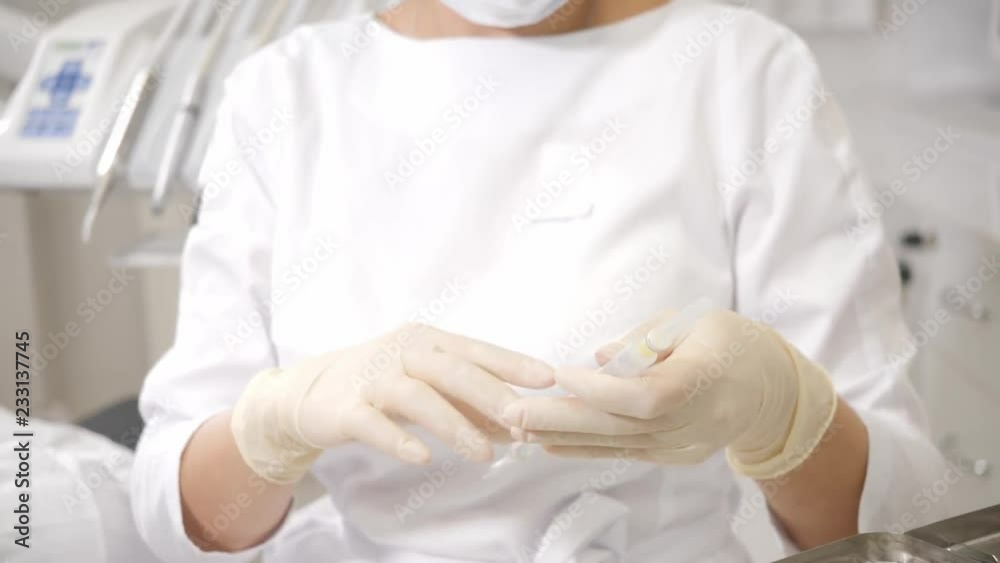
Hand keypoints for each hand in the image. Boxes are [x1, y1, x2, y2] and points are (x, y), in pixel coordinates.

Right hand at [231, 323, 553, 483]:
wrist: (311, 392)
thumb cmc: (383, 385)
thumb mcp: (429, 388)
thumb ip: (470, 404)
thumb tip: (519, 427)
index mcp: (427, 340)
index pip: (476, 350)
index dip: (512, 363)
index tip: (548, 378)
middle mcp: (402, 352)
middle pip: (452, 370)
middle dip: (491, 394)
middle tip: (523, 419)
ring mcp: (373, 378)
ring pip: (418, 397)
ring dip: (454, 425)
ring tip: (484, 454)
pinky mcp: (346, 408)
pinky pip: (374, 424)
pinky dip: (399, 440)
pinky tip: (423, 457)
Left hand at [502, 309, 836, 478]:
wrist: (769, 389)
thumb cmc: (729, 341)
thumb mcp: (694, 319)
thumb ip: (646, 339)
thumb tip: (598, 359)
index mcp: (704, 378)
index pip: (647, 395)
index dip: (600, 390)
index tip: (559, 374)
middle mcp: (694, 420)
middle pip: (622, 426)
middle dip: (563, 419)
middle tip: (514, 412)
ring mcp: (684, 445)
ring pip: (618, 444)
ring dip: (564, 437)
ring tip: (518, 428)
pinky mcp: (674, 455)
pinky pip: (624, 452)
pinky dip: (585, 447)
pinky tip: (549, 443)